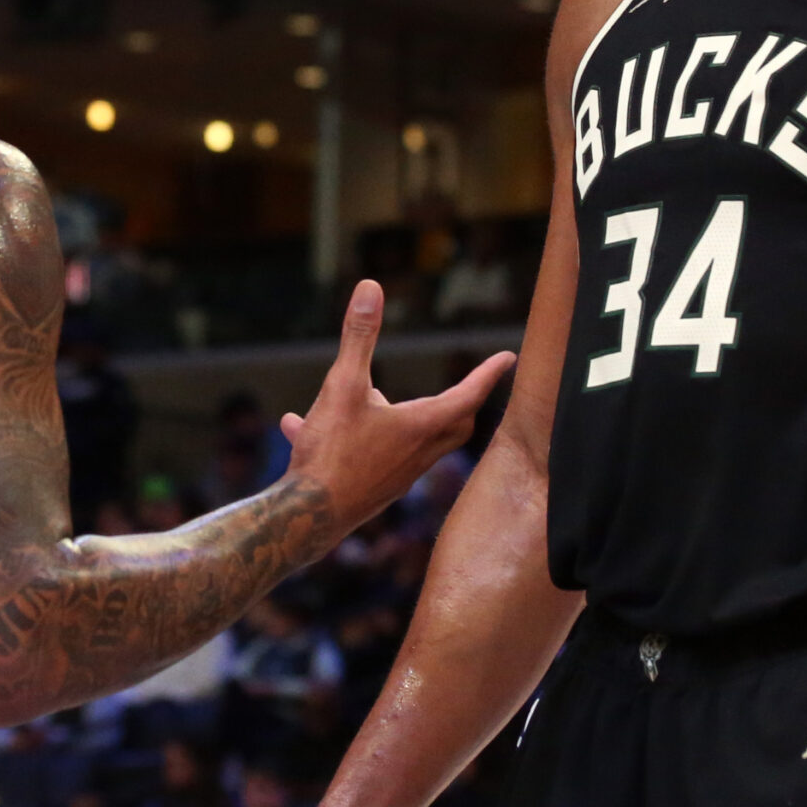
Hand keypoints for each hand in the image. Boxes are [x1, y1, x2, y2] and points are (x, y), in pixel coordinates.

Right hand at [281, 281, 513, 534]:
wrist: (306, 519)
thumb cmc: (331, 453)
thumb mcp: (342, 385)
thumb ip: (359, 336)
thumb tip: (371, 287)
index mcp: (420, 428)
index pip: (468, 395)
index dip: (488, 374)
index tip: (507, 358)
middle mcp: (417, 455)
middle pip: (454, 426)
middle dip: (463, 403)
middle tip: (470, 387)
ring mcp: (396, 476)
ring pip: (413, 441)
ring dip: (405, 417)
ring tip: (371, 397)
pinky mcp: (372, 490)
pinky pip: (372, 455)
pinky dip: (355, 437)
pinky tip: (298, 425)